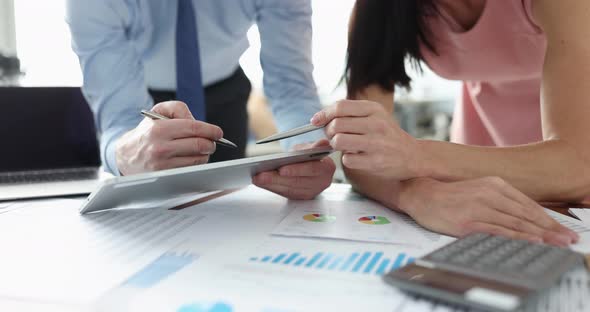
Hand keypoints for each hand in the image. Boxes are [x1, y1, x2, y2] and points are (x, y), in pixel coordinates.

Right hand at [115, 101, 222, 174]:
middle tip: (211, 141)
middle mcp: (160, 148)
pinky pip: (191, 170)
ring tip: (198, 149)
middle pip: (200, 145)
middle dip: (210, 143)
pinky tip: (190, 158)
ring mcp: (163, 165)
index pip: (194, 129)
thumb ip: (178, 109)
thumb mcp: (157, 112)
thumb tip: (196, 121)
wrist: (126, 156)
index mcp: (159, 129)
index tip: (218, 133)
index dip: (211, 130)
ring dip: (204, 154)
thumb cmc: (147, 133)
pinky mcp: (166, 177)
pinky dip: (196, 164)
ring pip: (198, 160)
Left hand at [252, 139, 335, 199]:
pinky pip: (285, 193)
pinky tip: (261, 182)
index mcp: (326, 169)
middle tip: (261, 175)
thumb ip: (314, 146)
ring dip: (271, 184)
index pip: (311, 170)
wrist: (310, 163)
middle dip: (277, 179)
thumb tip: (322, 143)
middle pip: (297, 182)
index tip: (281, 169)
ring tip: (257, 178)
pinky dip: (271, 187)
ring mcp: (311, 192)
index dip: (296, 170)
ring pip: (289, 189)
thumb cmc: (309, 154)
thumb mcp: (311, 147)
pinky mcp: (301, 197)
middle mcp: (321, 183)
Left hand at [311, 100, 423, 180]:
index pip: (340, 107)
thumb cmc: (388, 136)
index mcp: (374, 109)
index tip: (315, 121)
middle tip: (333, 137)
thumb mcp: (375, 116)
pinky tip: (356, 157)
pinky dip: (347, 159)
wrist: (413, 156)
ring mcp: (376, 143)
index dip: (323, 114)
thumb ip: (351, 114)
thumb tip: (320, 118)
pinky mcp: (375, 161)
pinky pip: (347, 159)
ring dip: (335, 145)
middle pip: (336, 124)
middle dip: (328, 132)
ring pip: (339, 141)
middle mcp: (376, 124)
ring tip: (343, 147)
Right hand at [399, 176, 578, 245]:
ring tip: (556, 243)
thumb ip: (499, 200)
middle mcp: (489, 194)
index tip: (562, 230)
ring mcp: (479, 208)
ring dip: (539, 234)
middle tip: (568, 239)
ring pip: (516, 223)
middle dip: (550, 229)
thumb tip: (522, 216)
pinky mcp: (468, 222)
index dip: (548, 219)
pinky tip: (530, 241)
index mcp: (494, 184)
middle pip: (526, 214)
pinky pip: (498, 231)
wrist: (420, 194)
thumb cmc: (448, 195)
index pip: (527, 204)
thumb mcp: (478, 190)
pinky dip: (517, 237)